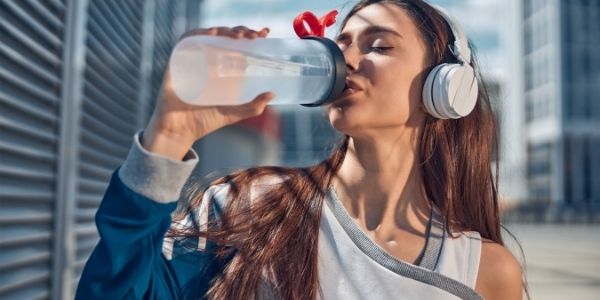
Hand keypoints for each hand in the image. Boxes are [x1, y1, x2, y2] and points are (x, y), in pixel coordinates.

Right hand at [143, 26, 273, 159]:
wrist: (179, 132)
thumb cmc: (203, 122)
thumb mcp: (233, 113)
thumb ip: (252, 107)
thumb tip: (272, 94)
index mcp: (221, 69)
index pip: (236, 45)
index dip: (249, 35)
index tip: (263, 33)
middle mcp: (207, 61)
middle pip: (224, 37)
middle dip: (240, 31)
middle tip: (253, 36)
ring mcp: (192, 60)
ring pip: (208, 35)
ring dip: (224, 30)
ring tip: (238, 36)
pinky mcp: (177, 62)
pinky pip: (186, 40)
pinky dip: (198, 33)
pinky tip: (213, 34)